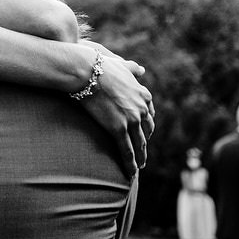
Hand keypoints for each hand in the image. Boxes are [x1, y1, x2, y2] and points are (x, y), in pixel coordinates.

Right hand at [76, 41, 154, 172]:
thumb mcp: (122, 65)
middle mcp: (141, 108)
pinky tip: (131, 172)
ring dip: (140, 158)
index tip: (144, 133)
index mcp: (143, 94)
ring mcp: (131, 120)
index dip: (146, 126)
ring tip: (138, 167)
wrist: (88, 72)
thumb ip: (133, 69)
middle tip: (142, 154)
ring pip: (139, 144)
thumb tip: (142, 69)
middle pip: (146, 132)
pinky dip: (130, 163)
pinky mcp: (118, 128)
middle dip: (144, 144)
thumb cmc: (100, 66)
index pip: (149, 115)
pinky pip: (127, 150)